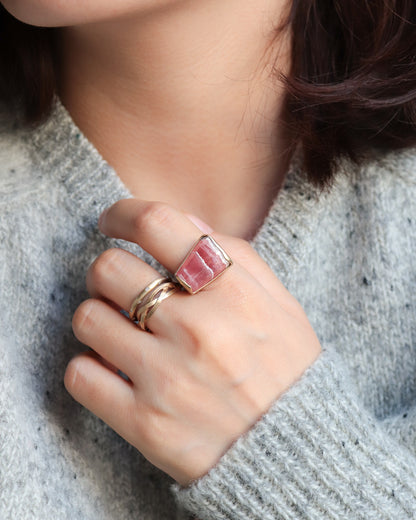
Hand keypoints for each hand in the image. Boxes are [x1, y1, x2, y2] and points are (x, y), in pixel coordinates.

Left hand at [65, 199, 321, 485]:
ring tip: (120, 331)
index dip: (122, 213)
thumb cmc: (288, 372)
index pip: (156, 223)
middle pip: (109, 268)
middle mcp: (198, 329)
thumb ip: (236, 255)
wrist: (297, 454)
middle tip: (120, 287)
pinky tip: (113, 370)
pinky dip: (89, 367)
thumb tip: (182, 220)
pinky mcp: (145, 423)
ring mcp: (168, 377)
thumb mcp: (281, 304)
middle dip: (107, 271)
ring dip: (98, 318)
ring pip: (88, 317)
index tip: (112, 222)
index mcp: (234, 292)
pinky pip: (81, 375)